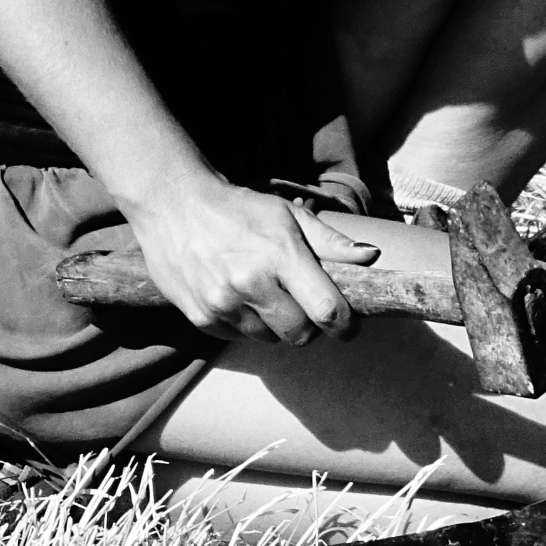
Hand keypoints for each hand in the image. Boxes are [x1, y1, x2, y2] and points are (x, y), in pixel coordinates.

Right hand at [130, 178, 380, 345]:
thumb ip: (331, 242)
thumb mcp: (288, 215)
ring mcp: (223, 304)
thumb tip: (371, 257)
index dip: (345, 324)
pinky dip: (245, 324)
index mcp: (281, 255)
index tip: (347, 325)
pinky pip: (239, 338)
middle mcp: (252, 283)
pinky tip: (238, 296)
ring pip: (270, 339)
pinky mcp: (201, 318)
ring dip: (275, 325)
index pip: (327, 310)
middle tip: (303, 304)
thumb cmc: (239, 208)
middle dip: (309, 325)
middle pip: (301, 334)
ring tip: (265, 294)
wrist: (174, 205)